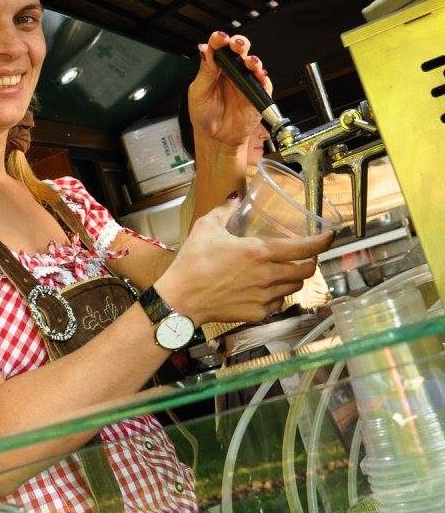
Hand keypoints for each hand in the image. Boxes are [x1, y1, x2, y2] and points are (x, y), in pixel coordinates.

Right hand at [156, 199, 332, 325]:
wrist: (181, 299)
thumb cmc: (193, 262)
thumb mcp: (206, 228)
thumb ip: (224, 211)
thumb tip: (235, 199)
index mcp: (259, 252)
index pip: (304, 248)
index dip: (323, 242)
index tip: (331, 236)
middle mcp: (267, 275)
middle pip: (306, 271)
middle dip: (311, 262)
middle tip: (305, 255)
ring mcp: (264, 297)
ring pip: (294, 288)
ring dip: (294, 279)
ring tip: (284, 272)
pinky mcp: (257, 313)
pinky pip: (279, 304)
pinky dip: (279, 296)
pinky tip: (267, 290)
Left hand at [188, 31, 271, 146]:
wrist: (217, 138)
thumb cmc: (205, 115)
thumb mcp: (198, 94)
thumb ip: (205, 72)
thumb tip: (205, 50)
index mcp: (215, 68)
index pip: (218, 48)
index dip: (219, 40)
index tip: (218, 38)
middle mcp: (232, 71)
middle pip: (239, 50)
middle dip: (239, 44)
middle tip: (236, 45)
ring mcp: (245, 81)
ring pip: (252, 63)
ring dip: (252, 59)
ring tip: (248, 61)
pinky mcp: (257, 93)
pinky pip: (263, 82)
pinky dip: (262, 76)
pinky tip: (258, 74)